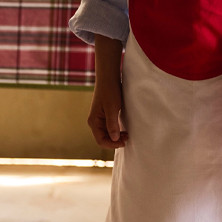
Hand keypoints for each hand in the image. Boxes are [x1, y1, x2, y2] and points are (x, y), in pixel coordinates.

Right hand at [88, 34, 127, 148]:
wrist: (108, 77)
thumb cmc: (109, 91)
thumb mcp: (112, 108)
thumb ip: (112, 124)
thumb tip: (114, 139)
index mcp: (94, 121)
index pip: (101, 141)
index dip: (112, 144)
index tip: (124, 142)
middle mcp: (94, 121)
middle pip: (103, 138)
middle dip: (115, 141)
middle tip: (128, 138)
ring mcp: (99, 118)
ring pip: (107, 133)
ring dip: (116, 136)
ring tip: (127, 134)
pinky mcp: (104, 114)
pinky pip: (109, 127)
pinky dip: (116, 130)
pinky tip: (123, 129)